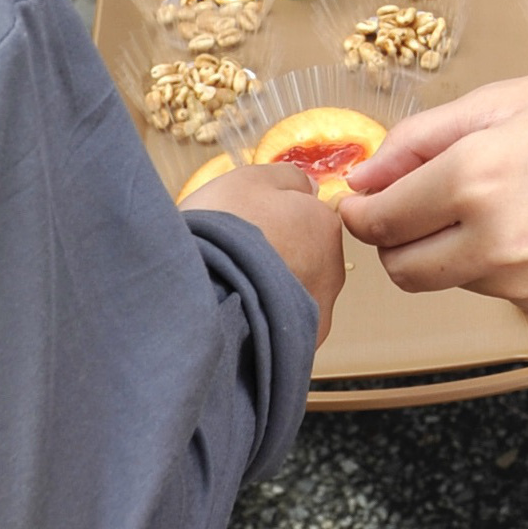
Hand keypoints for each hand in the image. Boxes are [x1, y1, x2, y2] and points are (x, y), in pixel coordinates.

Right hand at [183, 161, 348, 339]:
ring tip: (229, 289)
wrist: (197, 296)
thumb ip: (288, 179)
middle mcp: (330, 273)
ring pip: (292, 297)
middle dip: (275, 259)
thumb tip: (307, 186)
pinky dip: (260, 324)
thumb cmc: (221, 235)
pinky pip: (277, 330)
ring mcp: (314, 315)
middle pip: (304, 258)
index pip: (309, 219)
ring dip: (267, 294)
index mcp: (324, 227)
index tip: (247, 226)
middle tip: (235, 256)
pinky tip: (233, 316)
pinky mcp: (295, 350)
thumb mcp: (251, 179)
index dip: (274, 221)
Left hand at [336, 63, 527, 312]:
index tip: (358, 198)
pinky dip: (481, 259)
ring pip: (444, 279)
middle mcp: (496, 239)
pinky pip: (488, 286)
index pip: (381, 221)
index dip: (359, 210)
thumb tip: (366, 175)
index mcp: (476, 179)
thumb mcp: (495, 101)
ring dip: (439, 248)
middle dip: (392, 236)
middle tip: (404, 200)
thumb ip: (418, 139)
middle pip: (402, 267)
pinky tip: (511, 219)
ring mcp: (524, 277)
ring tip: (477, 198)